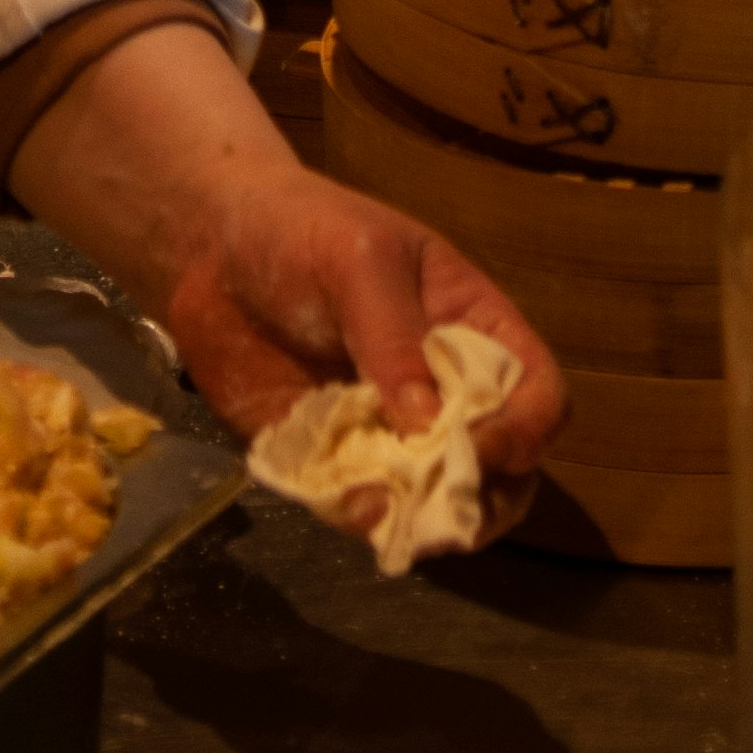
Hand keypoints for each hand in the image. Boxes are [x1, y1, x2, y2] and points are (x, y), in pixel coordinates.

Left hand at [9, 25, 565, 546]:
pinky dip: (363, 519)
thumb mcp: (358, 259)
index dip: (524, 431)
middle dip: (484, 497)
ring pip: (443, 507)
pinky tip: (339, 496)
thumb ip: (393, 337)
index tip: (477, 445)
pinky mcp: (338, 465)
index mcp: (474, 330)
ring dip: (426, 521)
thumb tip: (428, 427)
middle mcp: (448, 395)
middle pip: (509, 473)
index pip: (540, 395)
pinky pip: (369, 513)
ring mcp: (394, 437)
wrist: (213, 252)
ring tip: (385, 507)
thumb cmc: (302, 231)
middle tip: (437, 500)